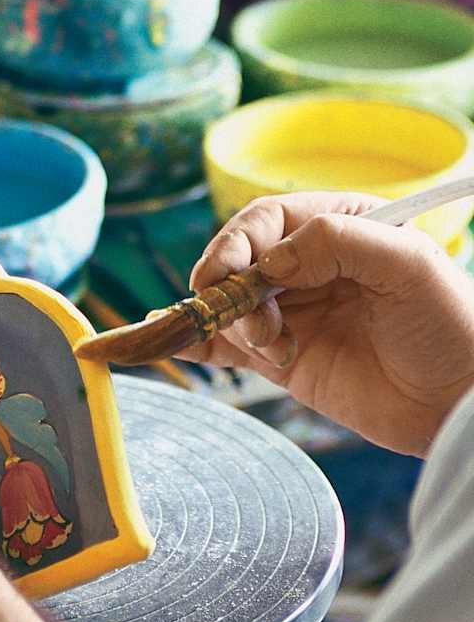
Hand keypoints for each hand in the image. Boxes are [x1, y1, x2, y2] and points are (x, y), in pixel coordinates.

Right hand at [177, 192, 473, 454]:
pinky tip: (176, 341)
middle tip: (247, 318)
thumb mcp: (407, 264)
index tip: (233, 272)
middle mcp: (308, 264)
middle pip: (237, 259)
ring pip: (228, 301)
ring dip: (230, 320)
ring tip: (268, 345)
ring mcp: (293, 311)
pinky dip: (198, 342)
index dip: (240, 242)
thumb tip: (269, 260)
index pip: (267, 219)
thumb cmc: (452, 324)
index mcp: (338, 225)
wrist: (463, 403)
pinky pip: (227, 344)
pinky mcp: (283, 358)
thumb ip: (337, 244)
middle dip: (229, 285)